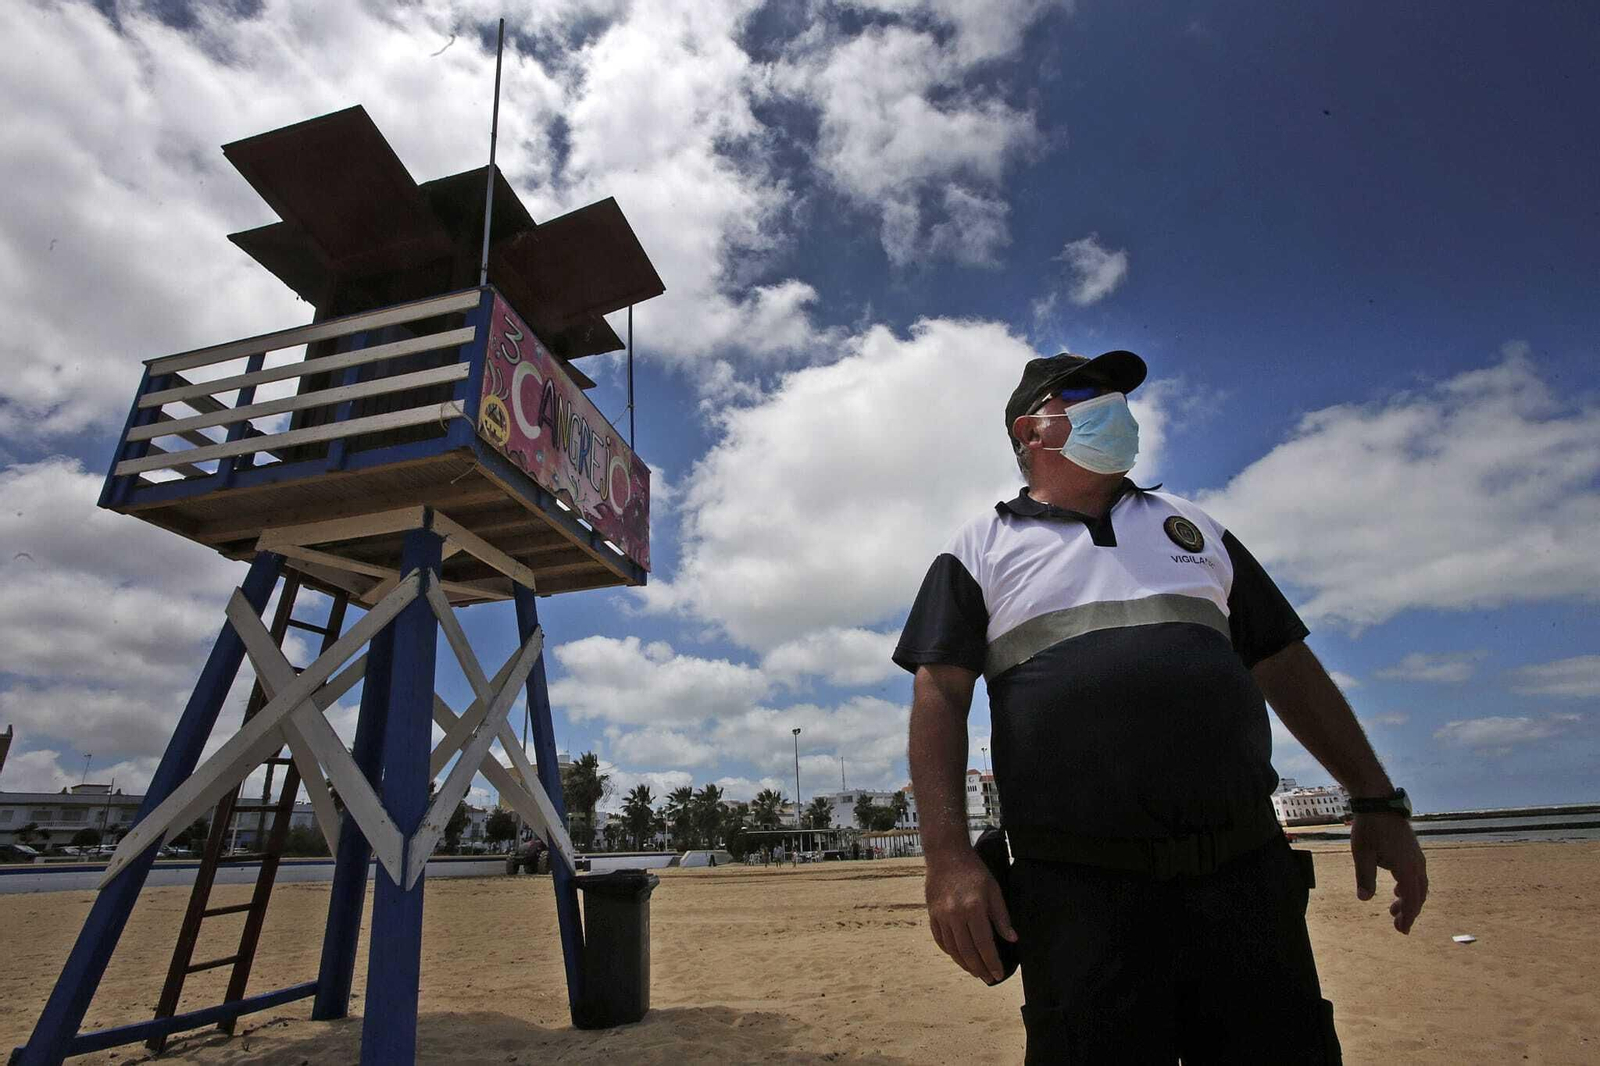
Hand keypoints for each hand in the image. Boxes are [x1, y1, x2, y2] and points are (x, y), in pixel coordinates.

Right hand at [924, 847, 1016, 981]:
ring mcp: (941, 916)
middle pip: (968, 951)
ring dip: (965, 964)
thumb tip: (1012, 939)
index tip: (998, 974)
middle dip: (979, 968)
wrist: (946, 855)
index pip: (984, 944)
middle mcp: (955, 915)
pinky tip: (959, 957)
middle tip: (988, 979)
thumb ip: (1002, 916)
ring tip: (975, 971)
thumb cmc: (974, 871)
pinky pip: (940, 939)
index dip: (992, 962)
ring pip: (953, 949)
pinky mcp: (932, 914)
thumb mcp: (994, 890)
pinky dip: (950, 952)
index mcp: (974, 909)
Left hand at [1350, 813, 1427, 933]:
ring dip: (1409, 899)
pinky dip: (1409, 886)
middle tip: (1398, 925)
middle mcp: (1416, 864)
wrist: (1378, 802)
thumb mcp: (1362, 853)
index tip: (1402, 931)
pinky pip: (1415, 875)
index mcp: (1407, 867)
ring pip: (1418, 885)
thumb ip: (1365, 877)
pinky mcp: (1412, 851)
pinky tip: (1398, 890)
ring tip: (1394, 910)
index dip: (1408, 917)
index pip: (1412, 899)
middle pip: (1418, 894)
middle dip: (1409, 911)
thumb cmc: (1369, 828)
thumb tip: (1364, 899)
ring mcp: (1416, 856)